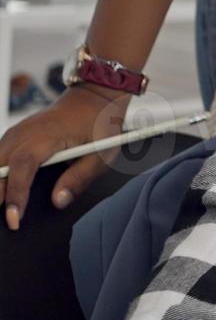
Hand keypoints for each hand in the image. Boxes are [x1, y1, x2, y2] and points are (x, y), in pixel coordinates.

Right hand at [0, 86, 129, 229]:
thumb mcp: (100, 155)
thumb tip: (58, 202)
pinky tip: (2, 191)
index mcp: (45, 137)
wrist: (92, 98)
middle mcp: (23, 134)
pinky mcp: (13, 137)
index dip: (15, 195)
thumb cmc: (98, 125)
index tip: (14, 219)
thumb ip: (79, 179)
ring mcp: (15, 134)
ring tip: (2, 209)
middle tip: (2, 221)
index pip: (21, 168)